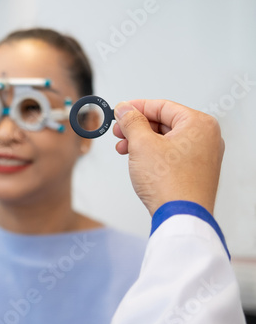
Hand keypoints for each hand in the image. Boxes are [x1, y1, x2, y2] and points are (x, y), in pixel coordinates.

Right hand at [112, 100, 223, 215]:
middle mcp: (206, 138)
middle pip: (164, 122)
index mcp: (199, 124)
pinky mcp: (195, 172)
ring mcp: (202, 156)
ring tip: (123, 149)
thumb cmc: (170, 183)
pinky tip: (137, 161)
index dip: (136, 107)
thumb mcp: (142, 144)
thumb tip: (124, 109)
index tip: (119, 111)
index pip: (162, 106)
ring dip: (141, 142)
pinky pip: (170, 154)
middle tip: (118, 132)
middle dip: (137, 128)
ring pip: (165, 139)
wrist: (181, 217)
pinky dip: (152, 154)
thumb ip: (131, 121)